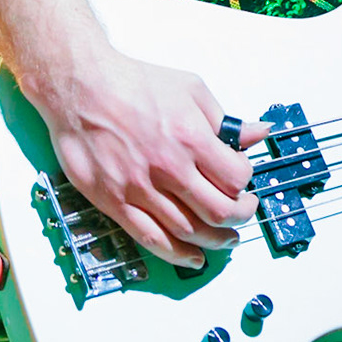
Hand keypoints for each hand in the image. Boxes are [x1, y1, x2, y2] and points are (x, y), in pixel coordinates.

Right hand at [33, 49, 272, 267]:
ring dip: (214, 240)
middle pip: (218, 211)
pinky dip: (176, 254)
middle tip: (244, 212)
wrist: (82, 88)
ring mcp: (141, 189)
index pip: (235, 177)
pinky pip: (151, 239)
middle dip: (240, 216)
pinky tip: (192, 257)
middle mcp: (169, 168)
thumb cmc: (135, 84)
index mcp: (191, 138)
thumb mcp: (191, 89)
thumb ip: (225, 120)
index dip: (245, 182)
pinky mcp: (115, 203)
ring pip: (188, 231)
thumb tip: (258, 133)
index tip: (242, 178)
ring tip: (226, 238)